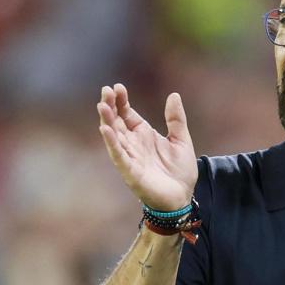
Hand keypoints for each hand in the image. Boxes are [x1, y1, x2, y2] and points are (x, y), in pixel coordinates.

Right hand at [97, 83, 197, 210]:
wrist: (182, 198)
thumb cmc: (180, 171)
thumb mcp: (181, 140)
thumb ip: (176, 119)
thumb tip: (174, 95)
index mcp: (144, 135)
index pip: (127, 114)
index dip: (122, 101)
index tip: (117, 87)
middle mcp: (133, 144)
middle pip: (117, 122)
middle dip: (110, 106)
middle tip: (106, 90)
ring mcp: (130, 157)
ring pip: (114, 136)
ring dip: (107, 121)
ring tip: (102, 105)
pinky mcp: (131, 172)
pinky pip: (118, 156)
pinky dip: (112, 143)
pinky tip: (105, 130)